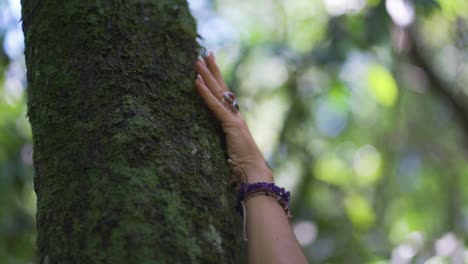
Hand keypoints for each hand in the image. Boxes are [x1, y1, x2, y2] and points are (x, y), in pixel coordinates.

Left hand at [194, 52, 272, 183]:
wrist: (252, 174)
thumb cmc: (241, 168)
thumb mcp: (226, 151)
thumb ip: (220, 142)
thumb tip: (208, 142)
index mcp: (234, 121)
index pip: (224, 97)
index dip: (216, 82)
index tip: (210, 68)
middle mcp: (235, 116)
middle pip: (222, 88)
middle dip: (213, 70)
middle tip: (205, 54)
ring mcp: (234, 119)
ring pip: (218, 92)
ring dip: (206, 76)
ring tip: (197, 61)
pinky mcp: (231, 125)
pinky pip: (215, 106)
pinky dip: (205, 94)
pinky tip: (196, 81)